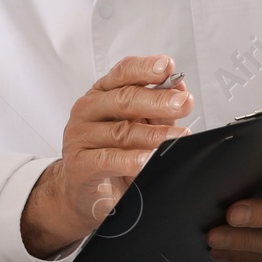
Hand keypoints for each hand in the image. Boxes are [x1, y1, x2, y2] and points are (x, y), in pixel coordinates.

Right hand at [20, 55, 192, 256]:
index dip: (146, 68)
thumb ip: (158, 110)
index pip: (123, 73)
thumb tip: (180, 89)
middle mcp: (88, 110)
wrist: (87, 193)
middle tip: (183, 103)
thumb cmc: (113, 155)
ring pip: (121, 131)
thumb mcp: (139, 127)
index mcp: (102, 94)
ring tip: (177, 137)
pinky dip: (130, 160)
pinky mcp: (79, 164)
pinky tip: (147, 160)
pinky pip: (107, 159)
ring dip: (153, 134)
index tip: (168, 67)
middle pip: (124, 99)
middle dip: (158, 100)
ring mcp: (80, 136)